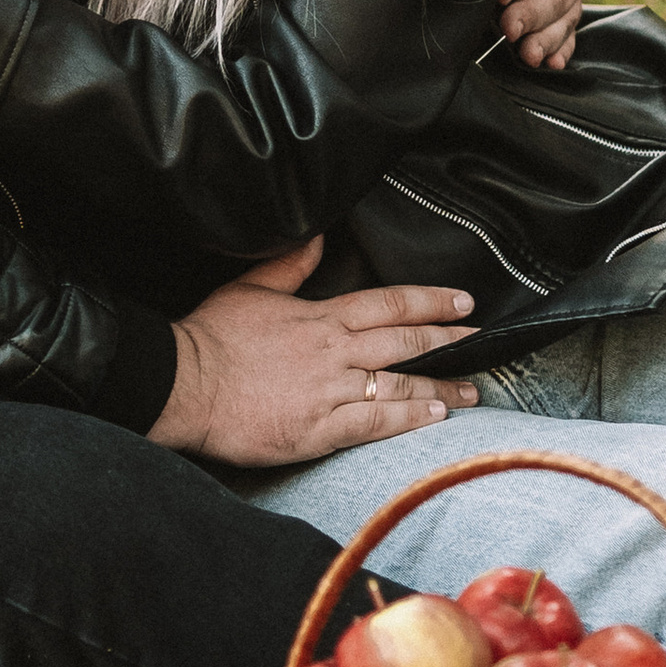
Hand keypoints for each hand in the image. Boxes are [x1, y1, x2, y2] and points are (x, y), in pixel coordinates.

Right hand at [152, 236, 479, 468]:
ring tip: (471, 391)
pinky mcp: (320, 428)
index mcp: (321, 316)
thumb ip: (291, 266)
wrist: (185, 383)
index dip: (430, 301)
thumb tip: (318, 238)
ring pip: (400, 384)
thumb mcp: (251, 289)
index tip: (461, 302)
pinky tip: (434, 417)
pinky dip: (409, 418)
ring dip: (441, 387)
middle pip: (406, 342)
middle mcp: (334, 350)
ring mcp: (330, 390)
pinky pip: (376, 422)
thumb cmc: (212, 338)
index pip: (389, 303)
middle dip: (449, 341)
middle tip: (481, 342)